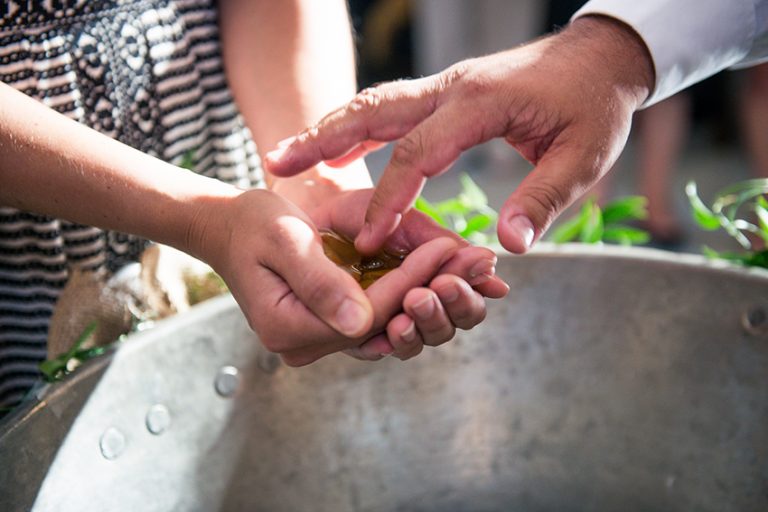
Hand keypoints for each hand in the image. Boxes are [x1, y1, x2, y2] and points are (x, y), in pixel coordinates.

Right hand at [193, 188, 506, 365]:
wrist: (233, 229)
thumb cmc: (253, 225)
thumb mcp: (283, 241)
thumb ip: (320, 282)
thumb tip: (364, 323)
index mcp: (289, 328)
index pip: (367, 312)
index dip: (411, 279)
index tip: (450, 247)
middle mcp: (308, 345)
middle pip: (387, 327)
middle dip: (437, 290)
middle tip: (481, 261)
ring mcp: (323, 338)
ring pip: (393, 324)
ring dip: (436, 293)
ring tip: (476, 265)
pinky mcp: (336, 324)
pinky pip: (385, 315)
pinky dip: (417, 292)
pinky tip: (452, 271)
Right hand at [264, 16, 654, 253]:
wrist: (601, 57)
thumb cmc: (595, 106)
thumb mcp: (584, 157)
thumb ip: (544, 199)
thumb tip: (509, 245)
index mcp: (478, 104)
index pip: (417, 155)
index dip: (389, 200)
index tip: (366, 238)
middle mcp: (451, 89)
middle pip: (372, 113)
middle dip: (323, 141)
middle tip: (276, 165)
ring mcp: (445, 86)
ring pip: (373, 105)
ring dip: (329, 129)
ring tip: (286, 153)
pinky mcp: (446, 92)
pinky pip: (390, 107)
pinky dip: (356, 125)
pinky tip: (334, 142)